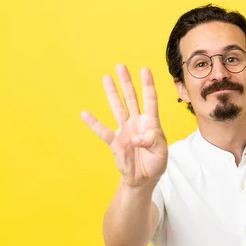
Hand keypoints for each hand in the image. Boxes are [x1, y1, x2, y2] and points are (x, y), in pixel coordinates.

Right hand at [81, 64, 167, 187]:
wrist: (143, 179)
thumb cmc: (155, 163)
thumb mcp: (161, 153)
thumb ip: (153, 141)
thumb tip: (137, 137)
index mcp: (151, 124)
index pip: (150, 101)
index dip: (148, 85)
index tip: (145, 70)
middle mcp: (137, 123)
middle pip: (131, 99)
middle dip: (126, 83)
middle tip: (121, 66)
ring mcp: (125, 131)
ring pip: (117, 108)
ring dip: (112, 94)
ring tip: (106, 78)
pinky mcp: (115, 142)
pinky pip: (103, 131)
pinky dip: (93, 123)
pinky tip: (85, 113)